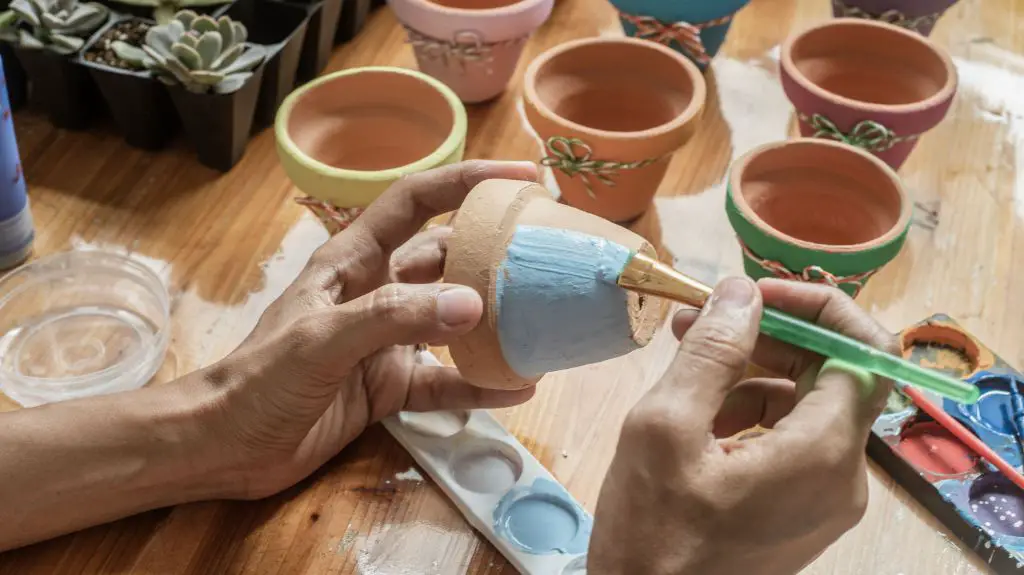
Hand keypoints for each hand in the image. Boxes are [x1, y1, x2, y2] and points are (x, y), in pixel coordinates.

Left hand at [198, 160, 539, 498]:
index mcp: (353, 261)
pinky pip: (444, 381)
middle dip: (493, 252)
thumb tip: (473, 302)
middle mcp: (376, 292)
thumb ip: (394, 316)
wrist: (226, 448)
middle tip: (548, 253)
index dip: (465, 180)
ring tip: (544, 319)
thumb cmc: (260, 380)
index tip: (521, 176)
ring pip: (451, 321)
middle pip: (445, 259)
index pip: (416, 202)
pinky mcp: (390, 387)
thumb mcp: (322, 338)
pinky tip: (517, 388)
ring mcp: (385, 342)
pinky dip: (478, 384)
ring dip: (493, 321)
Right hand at [588, 277, 895, 574]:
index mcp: (823, 453)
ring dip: (752, 373)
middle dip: (769, 336)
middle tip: (701, 320)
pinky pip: (792, 442)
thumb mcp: (665, 427)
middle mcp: (842, 477)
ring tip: (686, 364)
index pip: (863, 352)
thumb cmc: (652, 531)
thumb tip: (742, 291)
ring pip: (806, 407)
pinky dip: (751, 414)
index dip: (817, 309)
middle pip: (832, 376)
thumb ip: (711, 352)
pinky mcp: (801, 514)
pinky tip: (699, 414)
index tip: (753, 294)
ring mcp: (824, 500)